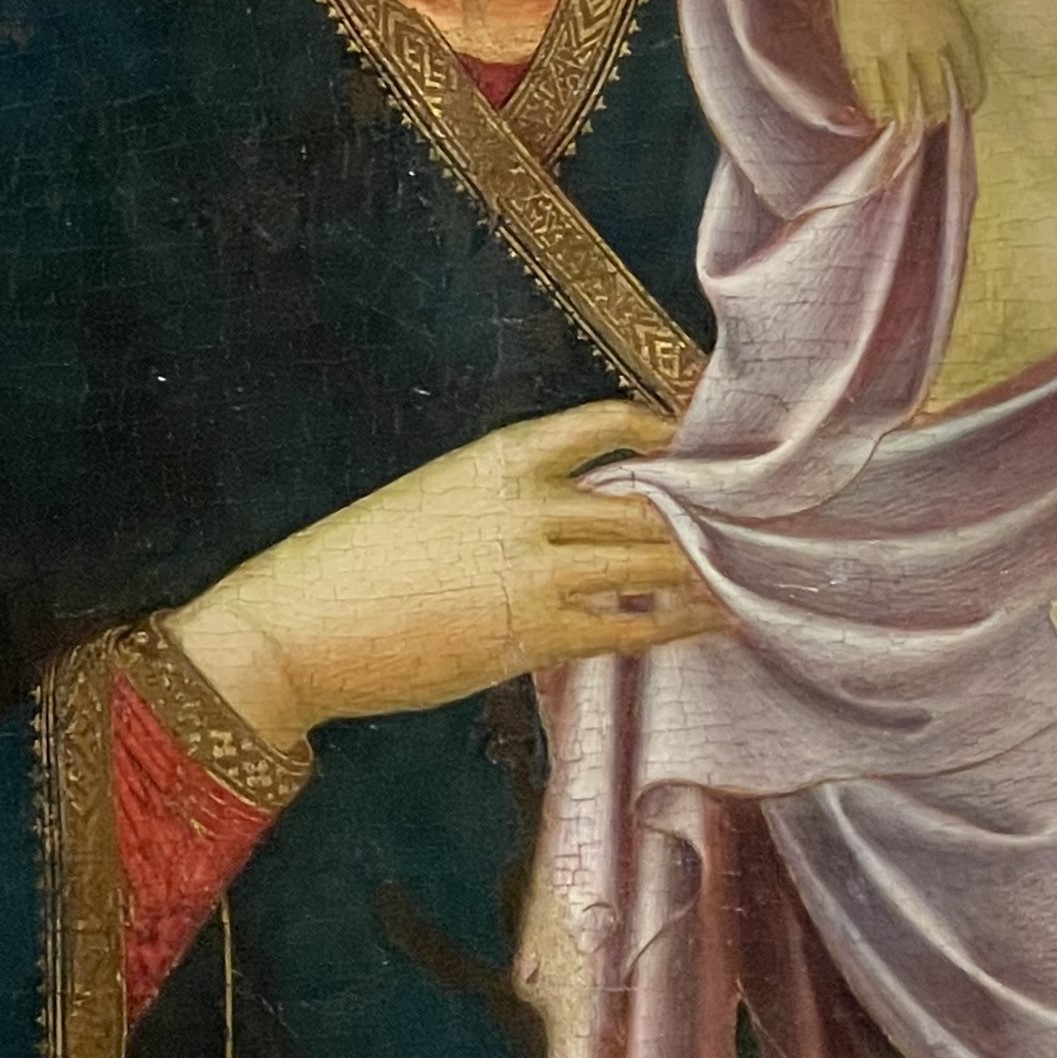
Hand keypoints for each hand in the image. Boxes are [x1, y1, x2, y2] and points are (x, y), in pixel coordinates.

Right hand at [172, 403, 725, 747]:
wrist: (298, 625)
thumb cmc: (355, 567)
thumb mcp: (433, 503)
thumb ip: (505, 505)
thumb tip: (575, 527)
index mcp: (499, 457)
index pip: (605, 423)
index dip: (661, 430)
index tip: (694, 446)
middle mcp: (527, 504)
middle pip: (644, 502)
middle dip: (704, 516)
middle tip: (758, 525)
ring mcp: (533, 570)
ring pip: (649, 562)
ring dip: (705, 571)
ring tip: (753, 575)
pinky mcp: (532, 634)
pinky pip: (628, 625)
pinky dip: (677, 623)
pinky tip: (712, 624)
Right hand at [826, 0, 984, 133]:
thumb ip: (937, 23)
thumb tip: (931, 53)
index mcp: (953, 26)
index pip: (969, 75)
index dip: (969, 94)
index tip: (966, 103)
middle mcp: (928, 45)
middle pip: (939, 95)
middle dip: (937, 113)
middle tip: (932, 120)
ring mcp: (895, 52)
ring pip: (908, 101)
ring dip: (910, 118)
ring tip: (908, 125)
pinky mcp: (863, 54)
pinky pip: (874, 94)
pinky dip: (879, 108)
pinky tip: (880, 114)